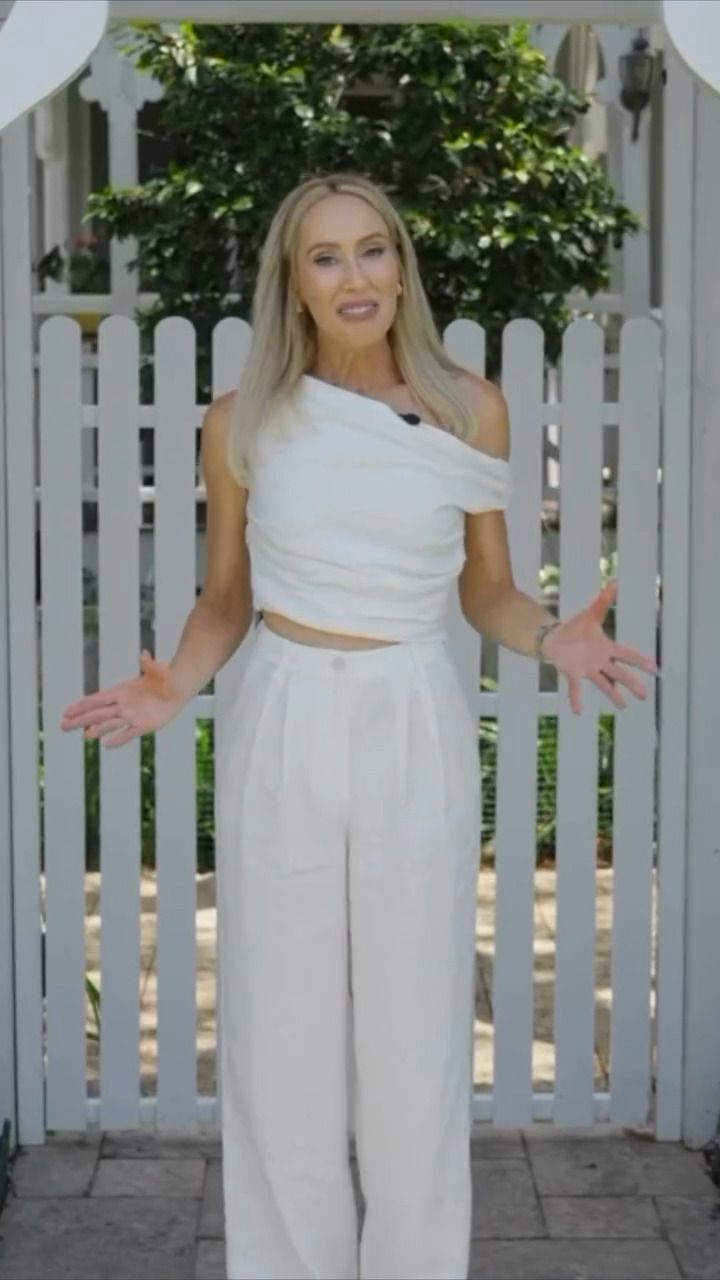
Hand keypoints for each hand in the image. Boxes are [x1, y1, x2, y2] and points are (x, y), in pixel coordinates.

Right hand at [60, 651, 185, 748]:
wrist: (178, 687)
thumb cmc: (166, 675)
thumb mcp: (157, 669)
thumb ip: (148, 664)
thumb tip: (145, 655)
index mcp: (122, 690)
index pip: (97, 699)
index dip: (82, 705)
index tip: (67, 711)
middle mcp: (123, 704)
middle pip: (98, 713)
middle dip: (80, 720)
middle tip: (63, 726)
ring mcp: (132, 715)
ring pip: (109, 724)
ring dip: (97, 730)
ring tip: (84, 736)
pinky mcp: (143, 725)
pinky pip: (128, 734)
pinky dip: (118, 739)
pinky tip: (106, 745)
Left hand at [541, 580, 659, 715]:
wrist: (555, 638)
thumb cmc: (576, 628)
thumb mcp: (590, 614)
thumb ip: (602, 602)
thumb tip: (613, 583)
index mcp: (607, 648)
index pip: (627, 655)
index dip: (640, 661)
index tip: (655, 668)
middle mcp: (600, 661)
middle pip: (619, 673)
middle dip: (632, 683)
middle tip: (644, 695)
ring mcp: (587, 669)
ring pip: (603, 683)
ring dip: (613, 694)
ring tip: (623, 707)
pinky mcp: (573, 674)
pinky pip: (576, 688)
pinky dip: (577, 699)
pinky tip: (578, 712)